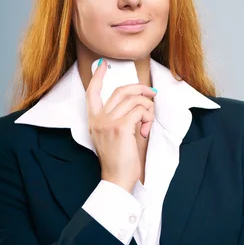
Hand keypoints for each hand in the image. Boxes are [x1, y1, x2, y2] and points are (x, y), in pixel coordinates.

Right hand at [86, 58, 156, 193]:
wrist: (116, 179)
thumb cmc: (118, 160)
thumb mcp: (113, 136)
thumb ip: (118, 119)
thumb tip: (137, 103)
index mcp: (94, 120)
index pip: (91, 92)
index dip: (98, 77)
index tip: (103, 65)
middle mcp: (98, 119)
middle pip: (121, 91)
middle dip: (140, 89)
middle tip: (152, 93)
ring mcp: (108, 122)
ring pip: (135, 100)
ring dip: (148, 109)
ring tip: (147, 125)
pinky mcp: (121, 127)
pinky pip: (141, 111)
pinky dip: (148, 118)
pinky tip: (145, 132)